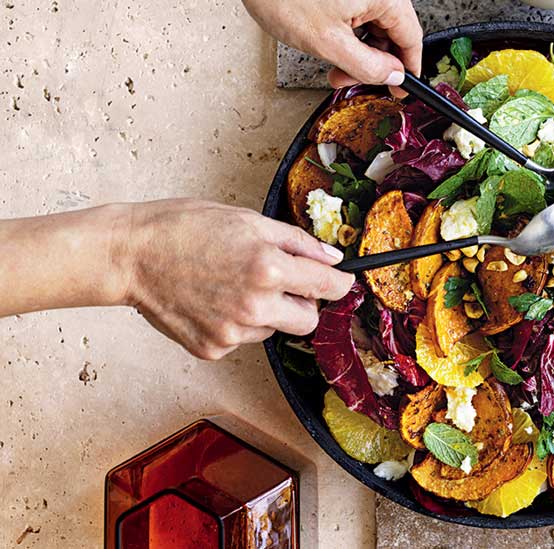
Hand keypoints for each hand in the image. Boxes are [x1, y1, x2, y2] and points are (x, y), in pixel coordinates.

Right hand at [124, 199, 353, 359]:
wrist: (130, 255)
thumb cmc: (183, 228)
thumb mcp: (247, 220)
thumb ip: (297, 243)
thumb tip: (332, 259)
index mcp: (268, 269)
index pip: (330, 288)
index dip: (339, 283)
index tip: (338, 281)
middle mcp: (255, 307)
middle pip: (309, 320)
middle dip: (303, 302)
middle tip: (279, 281)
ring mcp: (233, 332)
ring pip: (274, 330)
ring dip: (267, 312)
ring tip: (233, 284)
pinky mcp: (213, 348)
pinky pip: (244, 340)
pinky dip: (236, 323)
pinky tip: (213, 300)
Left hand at [242, 0, 422, 88]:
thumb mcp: (329, 43)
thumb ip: (367, 66)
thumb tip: (392, 76)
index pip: (411, 38)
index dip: (408, 69)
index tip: (400, 88)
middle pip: (392, 32)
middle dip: (374, 63)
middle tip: (352, 80)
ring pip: (373, 24)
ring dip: (359, 50)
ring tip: (334, 64)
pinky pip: (358, 12)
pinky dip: (348, 33)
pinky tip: (330, 44)